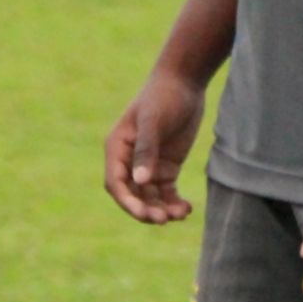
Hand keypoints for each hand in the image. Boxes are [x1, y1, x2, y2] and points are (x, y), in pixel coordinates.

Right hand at [103, 69, 204, 223]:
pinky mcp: (166, 167)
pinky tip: (186, 208)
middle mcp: (129, 160)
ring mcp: (148, 165)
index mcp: (117, 147)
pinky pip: (166, 193)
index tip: (143, 214)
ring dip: (161, 209)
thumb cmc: (164, 96)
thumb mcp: (154, 120)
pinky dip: (173, 203)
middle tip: (163, 219)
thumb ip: (146, 150)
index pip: (116, 183)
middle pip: (132, 195)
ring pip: (150, 197)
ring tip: (180, 214)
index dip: (127, 201)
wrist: (185, 82)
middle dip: (145, 210)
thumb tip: (140, 181)